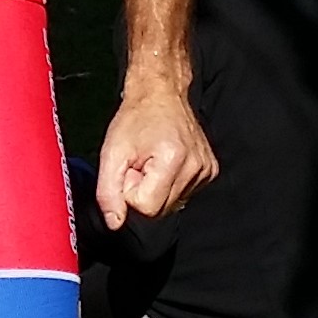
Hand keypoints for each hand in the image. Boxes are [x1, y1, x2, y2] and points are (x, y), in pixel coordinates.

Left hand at [94, 76, 217, 226]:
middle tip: (140, 163)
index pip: (146, 207)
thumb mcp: (111, 152)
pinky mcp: (210, 171)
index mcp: (173, 160)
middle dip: (143, 190)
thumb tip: (114, 222)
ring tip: (153, 160)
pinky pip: (183, 193)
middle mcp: (195, 167)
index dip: (131, 189)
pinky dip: (170, 182)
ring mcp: (206, 170)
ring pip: (171, 203)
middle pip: (160, 208)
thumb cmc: (136, 118)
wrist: (160, 94)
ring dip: (156, 186)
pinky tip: (166, 161)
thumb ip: (108, 191)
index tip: (131, 167)